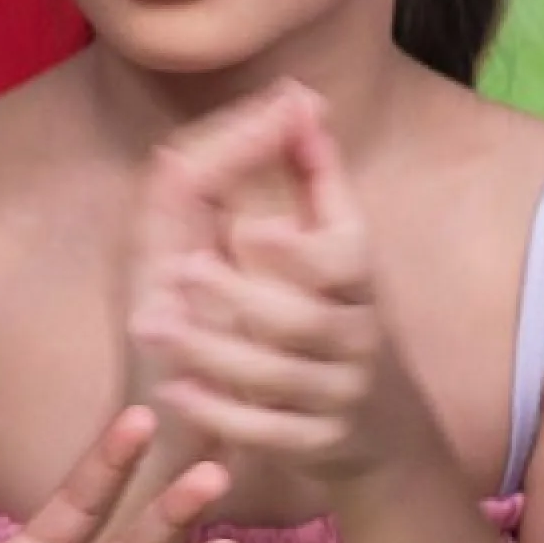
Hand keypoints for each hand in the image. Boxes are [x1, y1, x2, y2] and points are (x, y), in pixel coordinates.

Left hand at [126, 85, 437, 496]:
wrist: (388, 439)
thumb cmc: (346, 323)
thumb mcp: (344, 256)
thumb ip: (317, 179)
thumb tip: (297, 97)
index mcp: (361, 286)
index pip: (345, 260)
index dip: (300, 246)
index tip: (249, 227)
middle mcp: (358, 339)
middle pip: (303, 321)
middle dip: (238, 295)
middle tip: (179, 272)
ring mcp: (340, 396)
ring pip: (278, 378)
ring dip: (213, 351)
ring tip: (155, 327)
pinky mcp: (318, 445)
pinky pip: (269, 434)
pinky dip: (220, 413)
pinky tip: (174, 392)